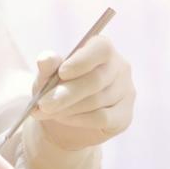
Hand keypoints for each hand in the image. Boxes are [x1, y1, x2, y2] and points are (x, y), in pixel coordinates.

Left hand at [31, 35, 134, 150]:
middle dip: (66, 93)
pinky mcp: (125, 116)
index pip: (101, 49)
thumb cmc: (54, 87)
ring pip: (97, 101)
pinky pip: (102, 118)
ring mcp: (126, 92)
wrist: (60, 117)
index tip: (61, 73)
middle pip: (96, 80)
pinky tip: (63, 118)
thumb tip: (46, 59)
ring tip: (47, 110)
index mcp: (102, 49)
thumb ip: (47, 66)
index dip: (82, 61)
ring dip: (68, 108)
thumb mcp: (45, 76)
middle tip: (43, 104)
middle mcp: (120, 68)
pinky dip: (78, 119)